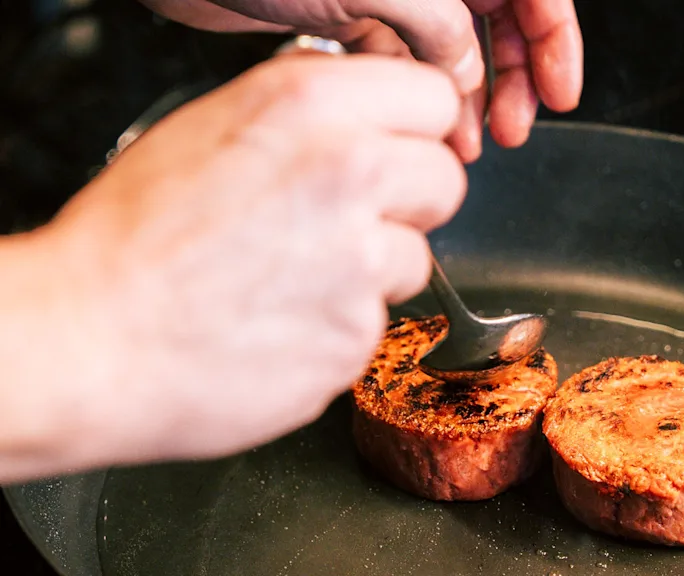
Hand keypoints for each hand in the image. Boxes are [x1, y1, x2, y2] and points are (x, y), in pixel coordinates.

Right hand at [30, 54, 464, 473]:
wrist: (91, 339)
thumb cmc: (133, 238)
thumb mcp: (212, 126)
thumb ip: (305, 110)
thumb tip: (361, 112)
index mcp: (308, 106)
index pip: (434, 100)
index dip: (417, 131)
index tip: (404, 149)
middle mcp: (348, 174)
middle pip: (444, 179)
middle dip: (409, 200)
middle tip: (352, 218)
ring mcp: (360, 261)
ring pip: (417, 257)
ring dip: (375, 270)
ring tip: (296, 278)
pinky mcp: (357, 335)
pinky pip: (377, 322)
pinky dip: (342, 325)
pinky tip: (285, 320)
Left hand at [137, 0, 583, 161]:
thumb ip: (441, 31)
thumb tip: (465, 76)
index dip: (553, 41)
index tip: (559, 92)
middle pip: (497, 18)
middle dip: (511, 76)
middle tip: (514, 128)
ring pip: (450, 46)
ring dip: (463, 95)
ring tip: (467, 141)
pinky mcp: (354, 13)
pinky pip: (403, 59)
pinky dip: (414, 94)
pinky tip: (419, 124)